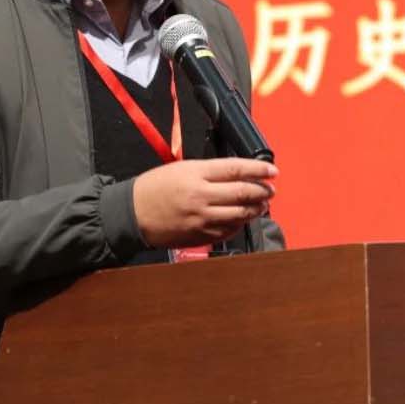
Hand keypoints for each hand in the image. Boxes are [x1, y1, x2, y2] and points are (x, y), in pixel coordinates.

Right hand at [131, 158, 277, 248]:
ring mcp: (201, 218)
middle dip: (262, 191)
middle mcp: (201, 196)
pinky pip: (228, 231)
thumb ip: (209, 171)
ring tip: (262, 204)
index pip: (236, 169)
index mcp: (196, 174)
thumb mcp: (181, 168)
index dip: (258, 169)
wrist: (132, 214)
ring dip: (255, 209)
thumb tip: (237, 174)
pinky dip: (240, 224)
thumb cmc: (154, 188)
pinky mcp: (200, 235)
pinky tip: (243, 219)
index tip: (272, 170)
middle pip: (242, 192)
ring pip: (239, 214)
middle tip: (270, 189)